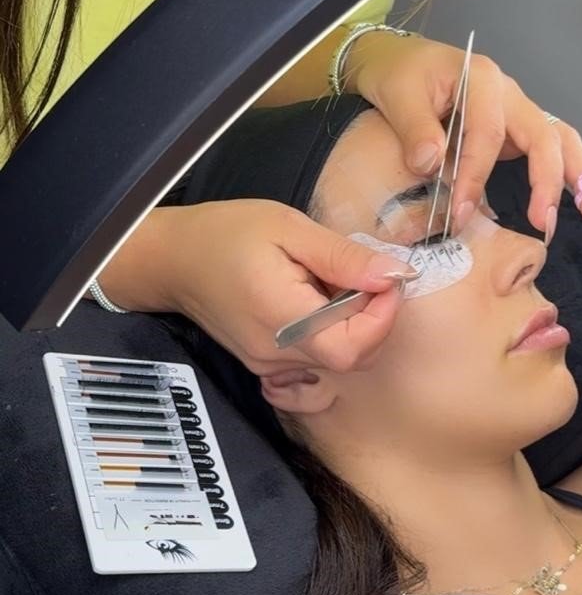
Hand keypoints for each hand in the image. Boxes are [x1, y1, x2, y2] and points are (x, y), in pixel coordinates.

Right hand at [163, 199, 417, 377]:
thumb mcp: (289, 228)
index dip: (383, 317)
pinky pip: (315, 361)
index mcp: (281, 316)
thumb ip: (343, 257)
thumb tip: (393, 275)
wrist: (174, 260)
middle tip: (364, 277)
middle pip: (352, 358)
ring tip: (331, 284)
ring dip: (353, 326)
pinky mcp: (266, 365)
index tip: (386, 279)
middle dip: (374, 320)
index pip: (353, 346)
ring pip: (337, 361)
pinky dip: (330, 335)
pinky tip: (317, 305)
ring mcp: (269, 365)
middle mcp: (275, 352)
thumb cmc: (226, 234)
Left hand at [347, 32, 581, 237]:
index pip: (488, 134)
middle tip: (542, 224)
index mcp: (482, 80)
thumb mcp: (396, 93)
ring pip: (562, 140)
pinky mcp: (518, 130)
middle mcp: (510, 95)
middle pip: (545, 135)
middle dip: (549, 181)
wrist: (399, 61)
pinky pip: (553, 149)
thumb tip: (432, 165)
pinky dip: (574, 176)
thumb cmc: (399, 73)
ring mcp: (518, 112)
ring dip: (581, 178)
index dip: (476, 176)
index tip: (461, 213)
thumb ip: (415, 128)